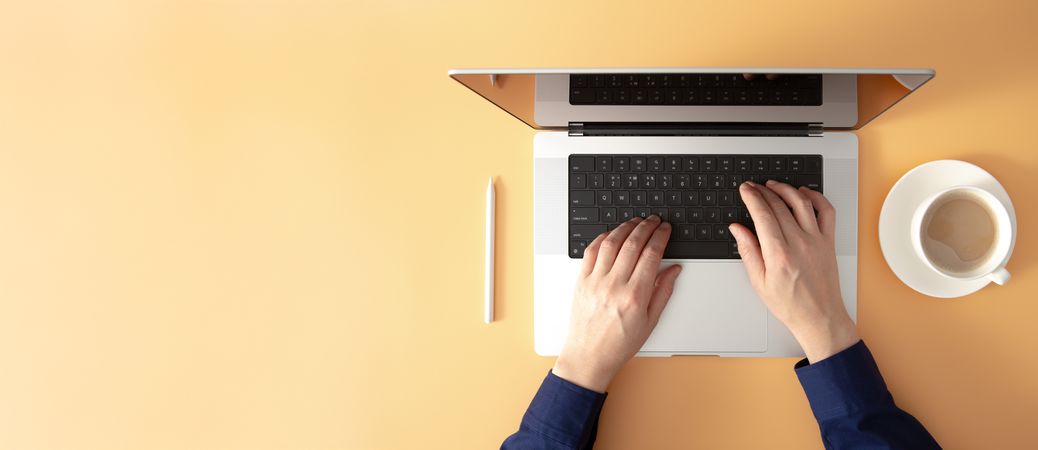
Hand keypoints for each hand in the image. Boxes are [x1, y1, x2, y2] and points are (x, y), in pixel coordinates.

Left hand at [553, 215, 681, 392]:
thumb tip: (674, 269)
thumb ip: (663, 292)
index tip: (666, 229)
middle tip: (654, 220)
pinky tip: (612, 234)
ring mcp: (595, 281)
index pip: (652, 254)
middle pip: (632, 243)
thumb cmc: (619, 344)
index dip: (661, 236)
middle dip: (646, 226)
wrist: (589, 357)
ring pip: (611, 242)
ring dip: (625, 227)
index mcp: (635, 295)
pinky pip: (591, 251)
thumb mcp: (650, 321)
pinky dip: (602, 238)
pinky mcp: (581, 281)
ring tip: (635, 222)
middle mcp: (614, 285)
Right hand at [730, 181, 858, 362]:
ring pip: (801, 202)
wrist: (819, 317)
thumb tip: (738, 228)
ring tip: (773, 185)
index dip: (752, 197)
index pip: (762, 214)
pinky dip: (815, 197)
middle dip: (763, 191)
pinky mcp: (829, 241)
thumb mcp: (758, 281)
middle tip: (753, 186)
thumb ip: (748, 250)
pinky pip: (826, 211)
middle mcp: (800, 243)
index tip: (745, 189)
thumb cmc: (790, 304)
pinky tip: (803, 193)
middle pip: (779, 205)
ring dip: (785, 189)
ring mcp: (817, 240)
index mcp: (779, 254)